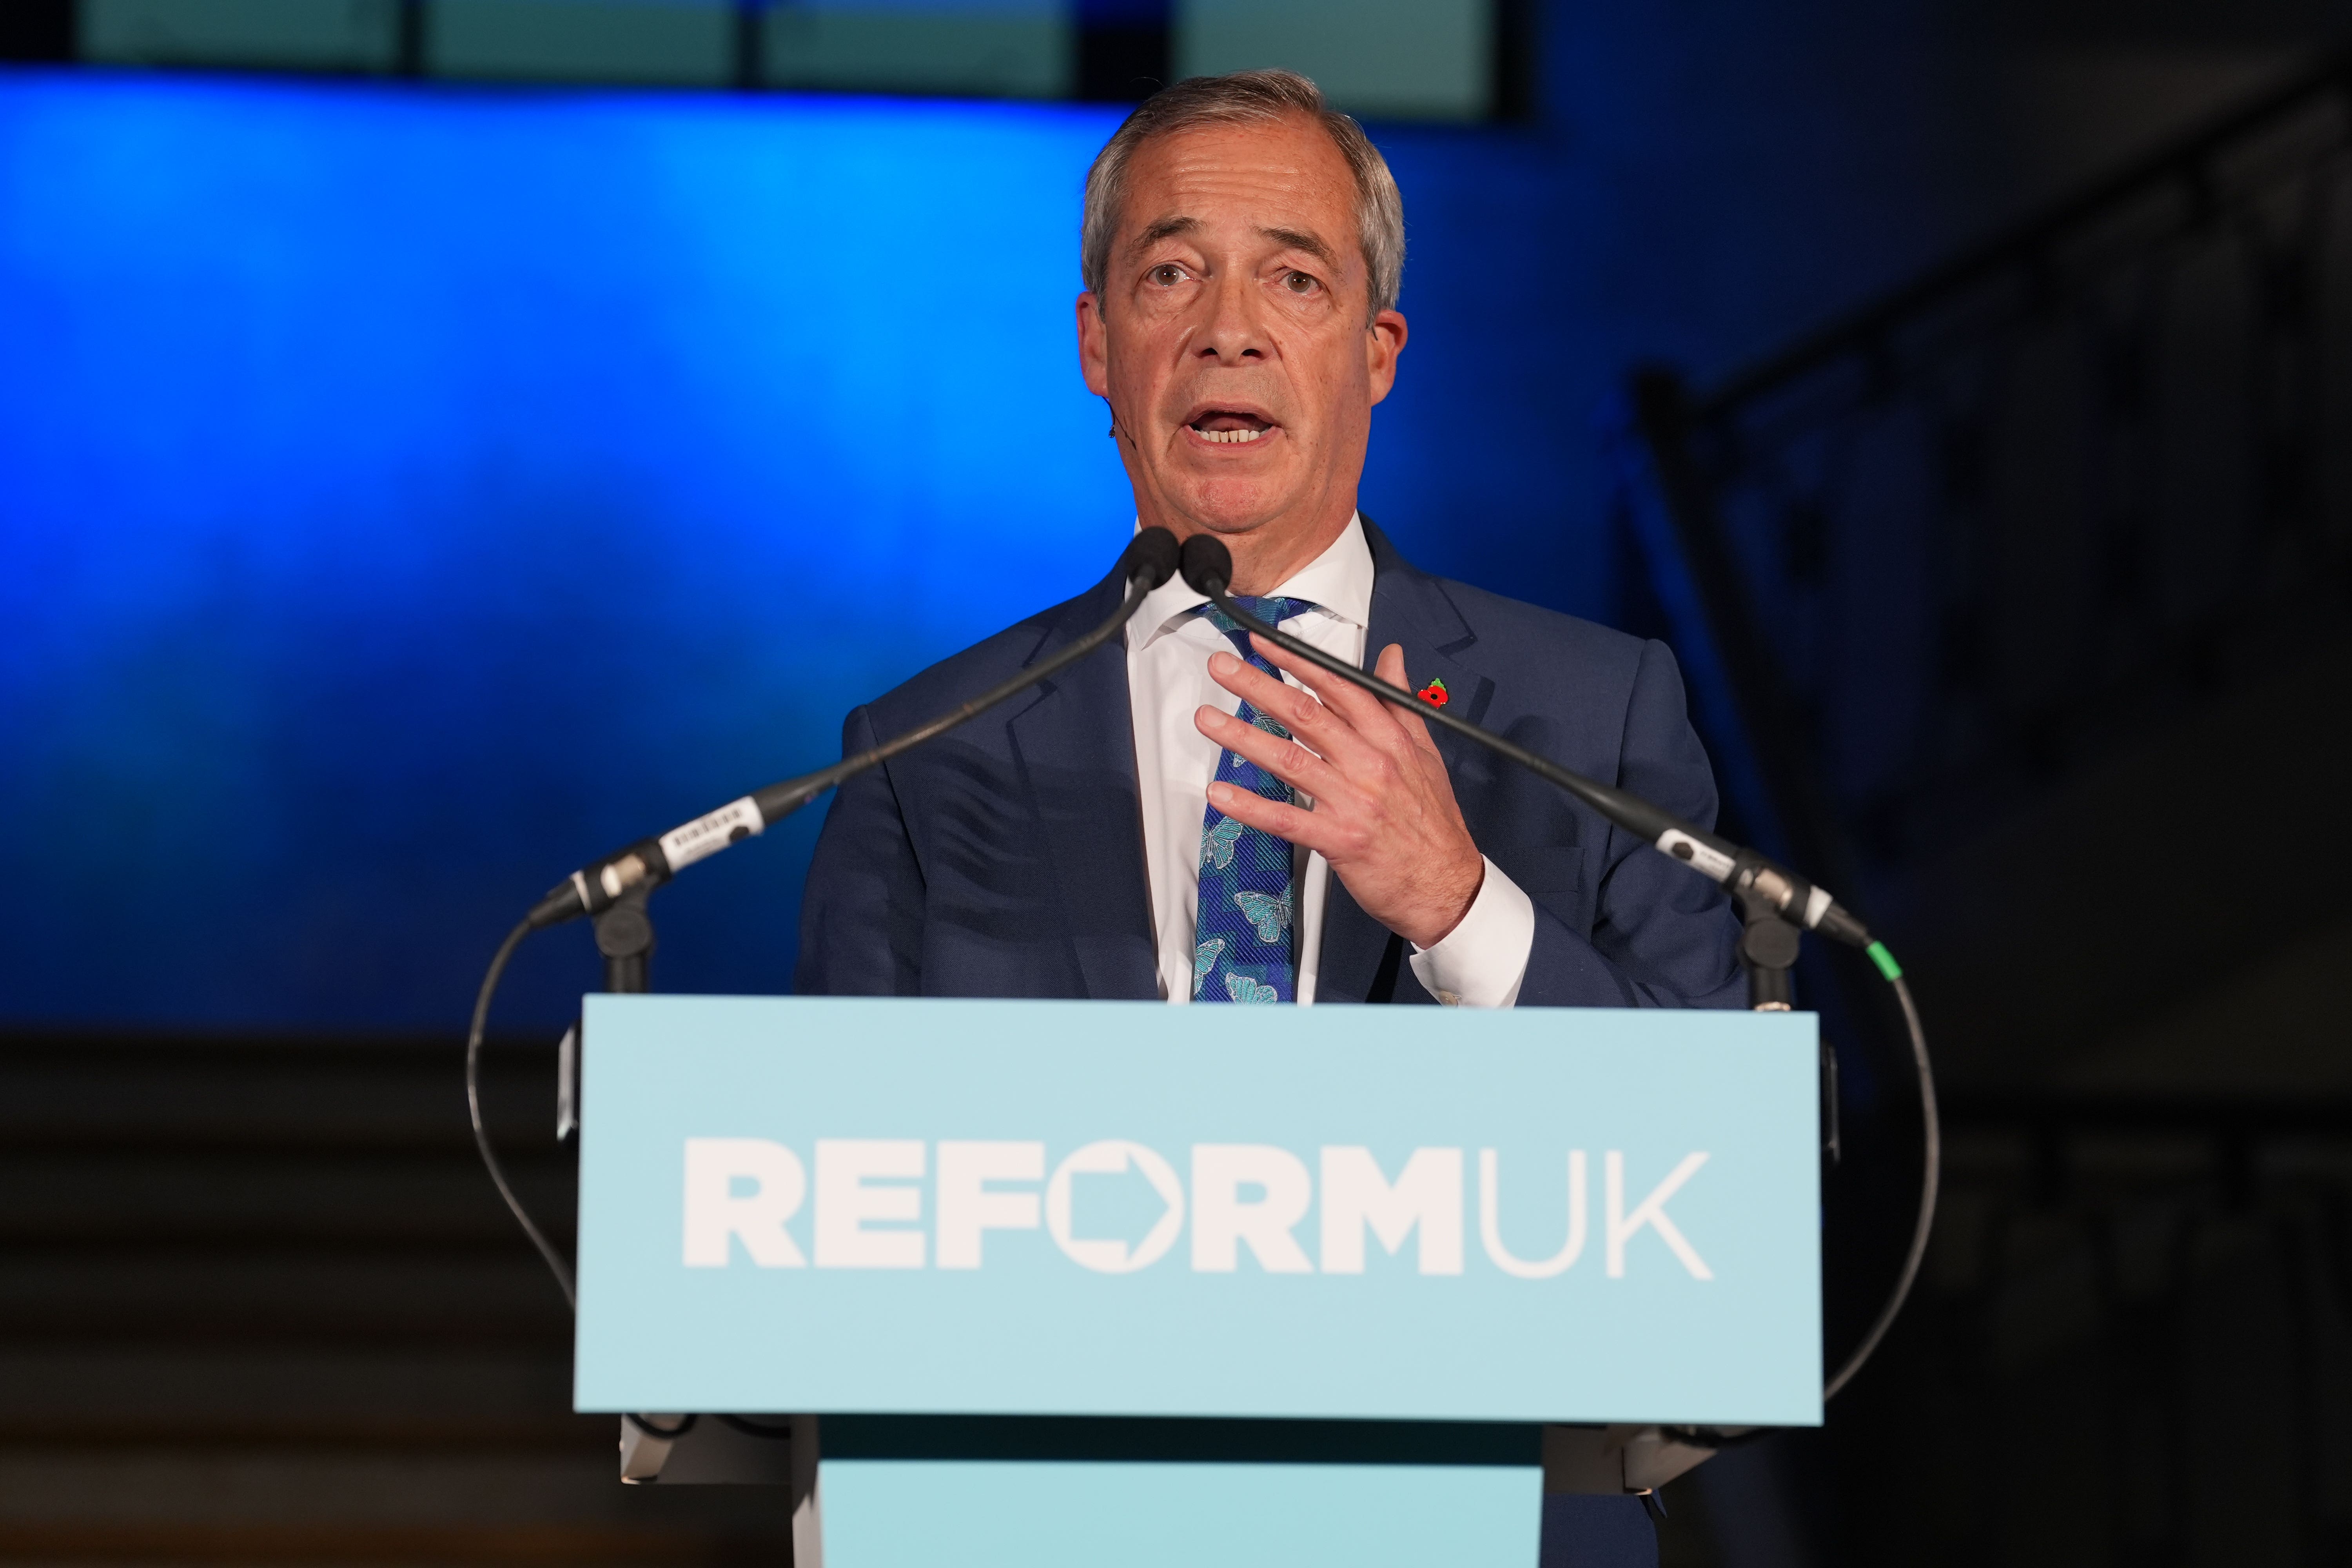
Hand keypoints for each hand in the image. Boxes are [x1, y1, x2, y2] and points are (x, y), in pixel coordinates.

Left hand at [1195, 639, 1483, 948]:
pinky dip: (1250, 806)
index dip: (1297, 661)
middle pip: (1305, 714)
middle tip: (1223, 668)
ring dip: (1242, 736)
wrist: (1447, 885)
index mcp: (1390, 739)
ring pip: (1289, 759)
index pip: (1338, 687)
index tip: (1264, 644)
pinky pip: (1286, 819)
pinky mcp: (1338, 839)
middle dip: (1258, 686)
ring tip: (1209, 720)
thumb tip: (1391, 658)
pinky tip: (1221, 793)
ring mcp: (1352, 801)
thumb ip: (1401, 702)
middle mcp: (1369, 764)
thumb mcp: (1426, 752)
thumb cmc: (1434, 823)